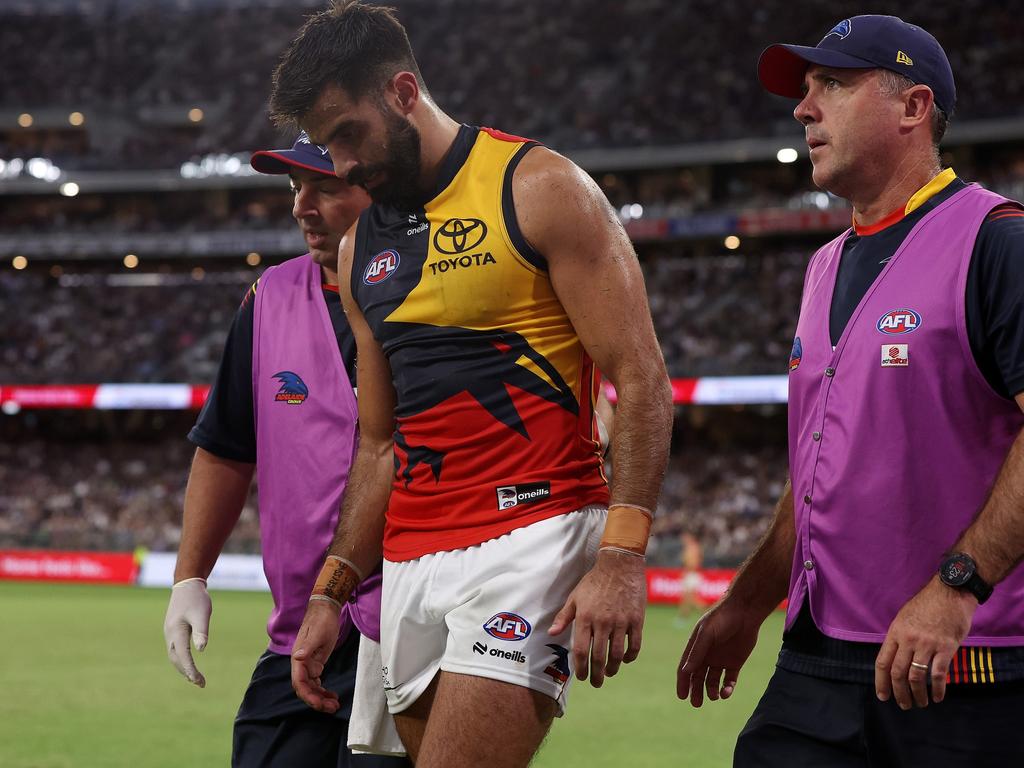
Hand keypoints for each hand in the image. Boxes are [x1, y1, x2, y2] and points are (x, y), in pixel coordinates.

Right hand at [163, 577, 211, 687]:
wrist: (186, 584)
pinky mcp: (173, 630)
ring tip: (196, 678)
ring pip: (174, 656)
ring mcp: (170, 633)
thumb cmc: (196, 599)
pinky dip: (182, 659)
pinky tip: (189, 663)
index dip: (190, 670)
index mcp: (176, 632)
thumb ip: (201, 631)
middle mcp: (170, 635)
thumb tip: (201, 649)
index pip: (183, 656)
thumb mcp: (202, 614)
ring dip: (184, 668)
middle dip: (187, 672)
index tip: (199, 681)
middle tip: (201, 683)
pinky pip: (175, 649)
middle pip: (176, 659)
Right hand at [291, 600, 341, 711]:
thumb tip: (297, 657)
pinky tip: (332, 696)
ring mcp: (308, 665)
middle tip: (332, 707)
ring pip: (311, 688)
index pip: (299, 682)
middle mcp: (301, 664)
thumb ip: (307, 647)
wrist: (326, 609)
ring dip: (321, 698)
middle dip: (316, 700)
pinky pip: (317, 682)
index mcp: (299, 658)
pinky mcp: (316, 664)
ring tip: (335, 705)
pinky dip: (323, 691)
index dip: (308, 695)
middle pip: (305, 688)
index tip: (319, 704)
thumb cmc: (322, 620)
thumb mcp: (317, 633)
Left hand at [549, 549, 645, 687]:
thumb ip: (564, 617)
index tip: (581, 677)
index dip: (580, 667)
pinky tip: (625, 660)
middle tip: (596, 683)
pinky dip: (630, 656)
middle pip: (599, 657)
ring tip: (609, 673)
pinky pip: (635, 645)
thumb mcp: (575, 597)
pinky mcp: (636, 620)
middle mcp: (602, 622)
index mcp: (585, 617)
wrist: (620, 565)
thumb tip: (552, 633)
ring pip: (617, 654)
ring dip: (613, 668)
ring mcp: (621, 622)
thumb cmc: (594, 581)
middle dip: (596, 674)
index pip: (581, 650)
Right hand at [677, 596, 763, 706]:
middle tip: (696, 704)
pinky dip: (727, 688)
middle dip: (696, 691)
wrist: (745, 612)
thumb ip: (697, 652)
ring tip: (714, 696)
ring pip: (713, 681)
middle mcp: (706, 655)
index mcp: (696, 647)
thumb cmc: (722, 618)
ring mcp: (721, 660)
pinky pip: (729, 680)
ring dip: (712, 691)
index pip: (686, 668)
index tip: (682, 696)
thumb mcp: (706, 634)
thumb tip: (685, 671)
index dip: (682, 682)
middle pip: (698, 678)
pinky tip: (726, 691)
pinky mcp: (735, 663)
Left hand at [875, 576, 977, 708]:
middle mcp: (908, 640)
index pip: (883, 661)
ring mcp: (927, 644)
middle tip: (903, 705)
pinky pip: (938, 673)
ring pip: (916, 676)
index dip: (881, 681)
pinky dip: (937, 689)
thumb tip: (895, 658)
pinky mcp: (946, 648)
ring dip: (917, 694)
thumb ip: (899, 638)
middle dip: (899, 692)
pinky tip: (937, 697)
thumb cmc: (927, 604)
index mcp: (895, 632)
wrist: (950, 592)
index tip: (882, 696)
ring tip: (920, 703)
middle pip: (898, 672)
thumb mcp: (904, 617)